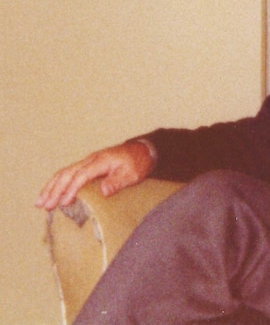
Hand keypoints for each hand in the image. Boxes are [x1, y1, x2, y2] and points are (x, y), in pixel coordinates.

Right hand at [35, 140, 154, 210]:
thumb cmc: (138, 163)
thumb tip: (103, 191)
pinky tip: (49, 193)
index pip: (82, 175)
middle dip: (54, 190)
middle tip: (44, 206)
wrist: (142, 150)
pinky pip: (68, 173)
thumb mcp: (132, 173)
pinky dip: (56, 183)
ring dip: (51, 187)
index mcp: (101, 161)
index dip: (72, 189)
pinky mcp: (87, 166)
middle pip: (67, 174)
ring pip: (64, 173)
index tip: (64, 202)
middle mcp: (91, 160)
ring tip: (39, 203)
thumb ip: (118, 181)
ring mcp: (87, 162)